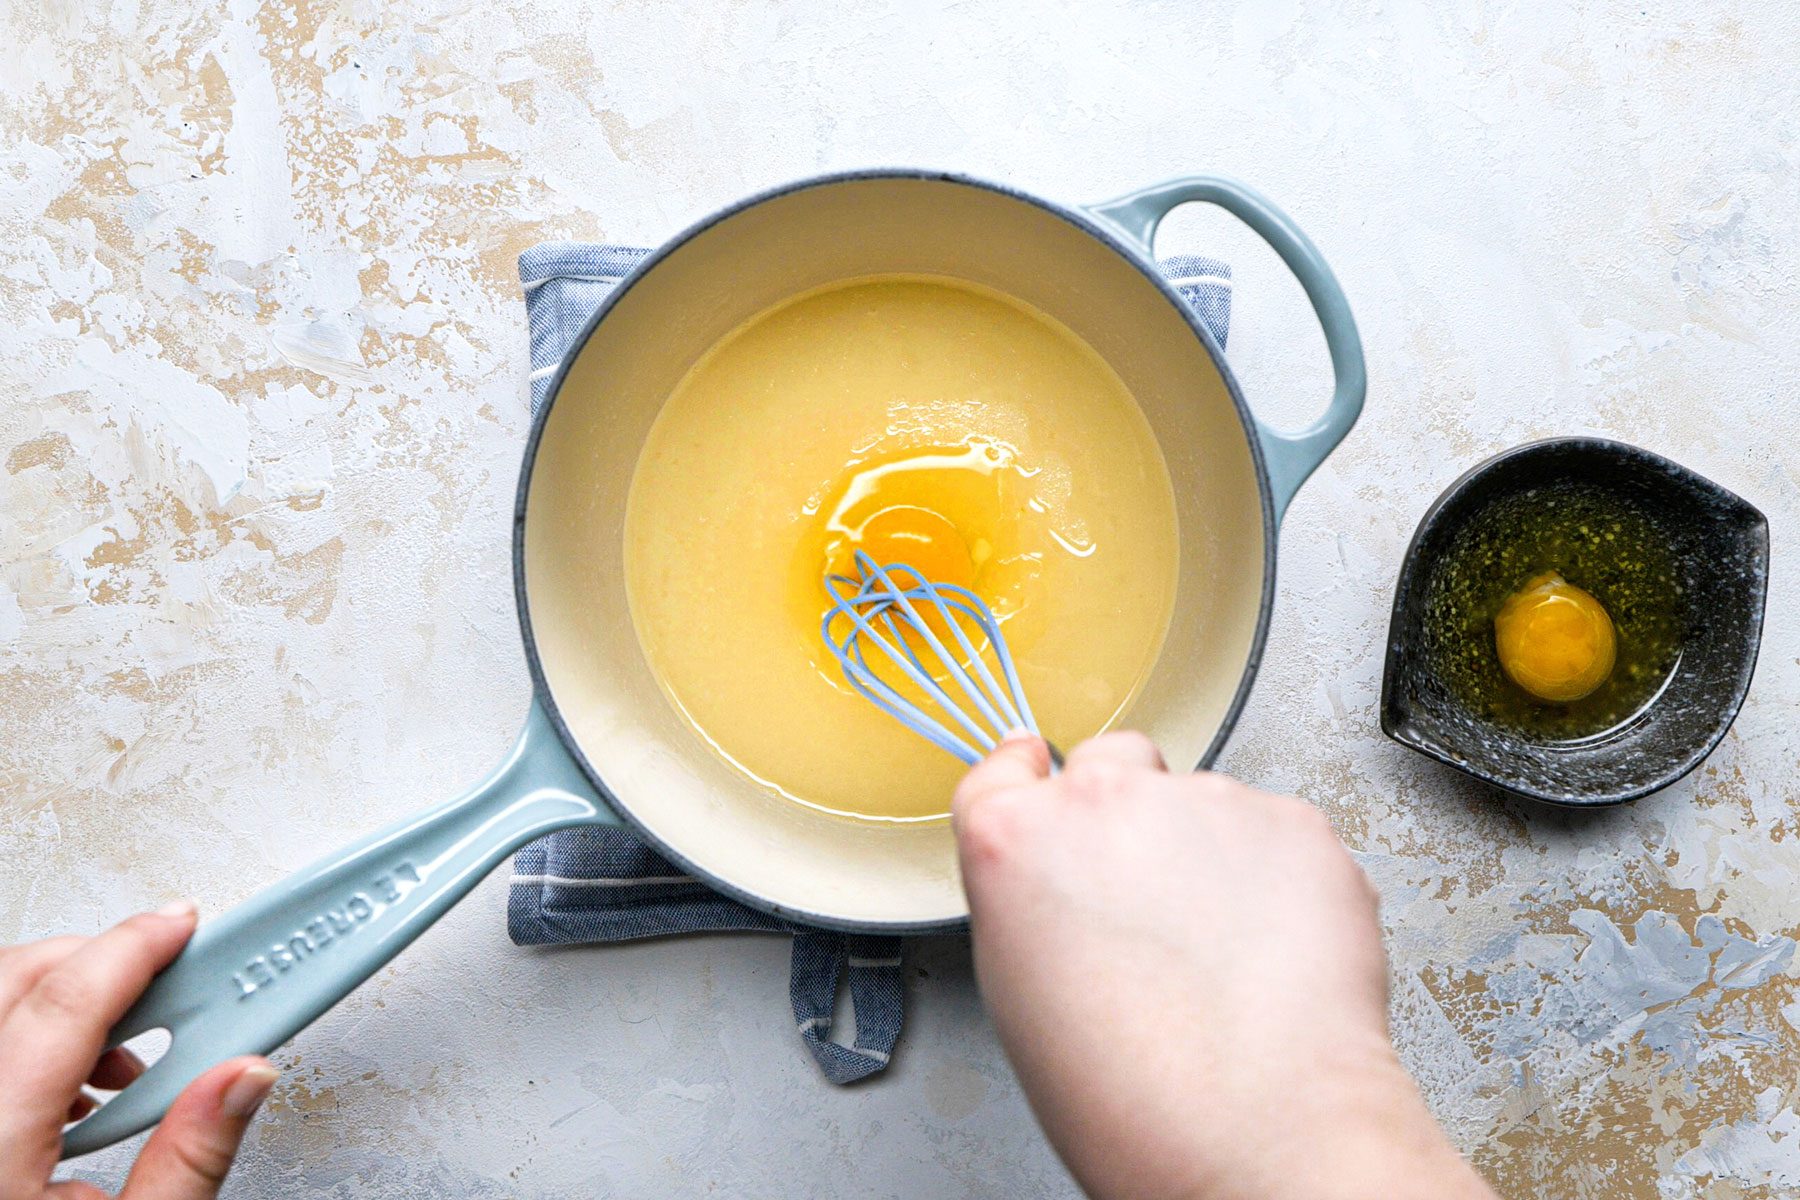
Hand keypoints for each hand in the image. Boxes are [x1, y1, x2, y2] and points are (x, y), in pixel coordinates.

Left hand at [0, 902, 275, 1199]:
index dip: (135, 948)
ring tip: (121, 1059)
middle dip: (98, 959)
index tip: (184, 924)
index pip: (65, 1002)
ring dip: (62, 999)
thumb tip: (243, 1076)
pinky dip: (29, 1034)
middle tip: (168, 977)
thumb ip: (188, 1160)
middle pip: (18, 978)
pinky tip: (72, 1090)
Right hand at [953, 732, 1495, 1199]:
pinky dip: (1280, 875)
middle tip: (1154, 898)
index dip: (1027, 776)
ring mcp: (1203, 801)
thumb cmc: (1135, 1094)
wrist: (1256, 1124)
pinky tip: (1275, 950)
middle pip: (1111, 764)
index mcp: (1015, 842)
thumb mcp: (1021, 992)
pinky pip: (1277, 831)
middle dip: (1128, 812)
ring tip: (1227, 953)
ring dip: (1211, 852)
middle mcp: (1103, 801)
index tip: (1040, 777)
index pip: (1004, 768)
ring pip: (1204, 802)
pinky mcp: (1291, 820)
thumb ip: (1033, 899)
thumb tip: (1068, 885)